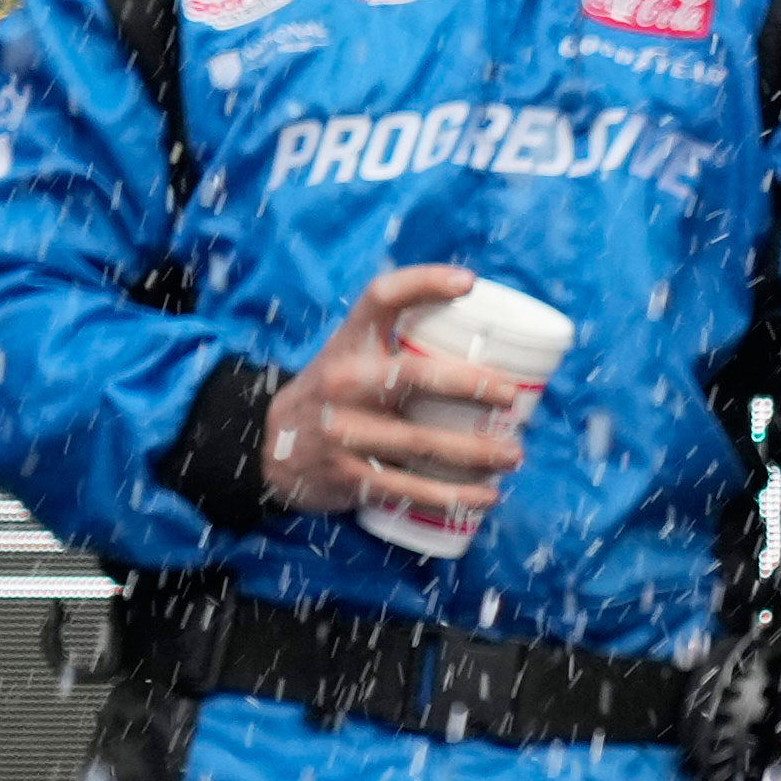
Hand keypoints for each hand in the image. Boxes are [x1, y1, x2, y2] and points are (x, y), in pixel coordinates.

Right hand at [255, 261, 534, 528]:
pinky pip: (410, 490)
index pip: (382, 297)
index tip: (468, 283)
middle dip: (470, 384)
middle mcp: (343, 382)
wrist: (268, 447)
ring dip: (476, 453)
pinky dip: (453, 497)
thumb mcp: (350, 355)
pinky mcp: (348, 476)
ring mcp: (343, 432)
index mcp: (348, 342)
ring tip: (513, 455)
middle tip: (510, 395)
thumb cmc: (335, 393)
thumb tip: (486, 342)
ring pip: (421, 443)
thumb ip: (397, 341)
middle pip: (414, 376)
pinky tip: (486, 497)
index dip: (424, 282)